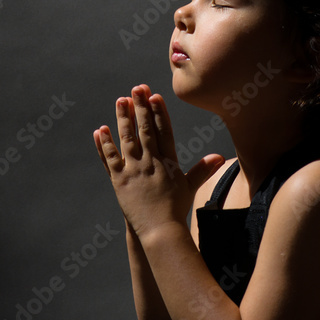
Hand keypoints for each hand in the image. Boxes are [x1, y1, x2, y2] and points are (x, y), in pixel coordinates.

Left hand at [93, 84, 224, 238]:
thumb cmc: (175, 209)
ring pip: (126, 140)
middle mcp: (151, 163)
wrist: (160, 231)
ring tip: (120, 100)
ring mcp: (134, 171)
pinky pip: (110, 159)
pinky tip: (100, 130)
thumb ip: (202, 169)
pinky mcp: (119, 181)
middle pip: (145, 130)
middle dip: (140, 107)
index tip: (155, 96)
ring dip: (122, 119)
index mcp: (168, 162)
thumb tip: (219, 157)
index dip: (158, 113)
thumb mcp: (190, 187)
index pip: (163, 132)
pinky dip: (105, 145)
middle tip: (137, 88)